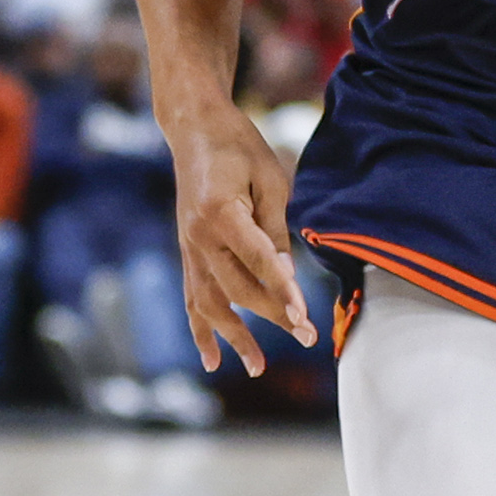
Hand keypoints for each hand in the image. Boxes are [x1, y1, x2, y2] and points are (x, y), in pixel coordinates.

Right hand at [166, 108, 313, 374]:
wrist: (194, 128)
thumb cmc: (239, 146)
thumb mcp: (270, 178)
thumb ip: (275, 229)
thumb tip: (286, 275)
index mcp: (222, 211)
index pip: (258, 260)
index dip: (282, 290)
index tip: (303, 317)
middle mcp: (199, 235)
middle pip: (238, 288)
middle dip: (273, 316)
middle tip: (307, 338)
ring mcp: (188, 247)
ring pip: (211, 303)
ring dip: (235, 337)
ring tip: (258, 367)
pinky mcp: (187, 252)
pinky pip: (192, 298)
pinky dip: (201, 331)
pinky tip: (212, 361)